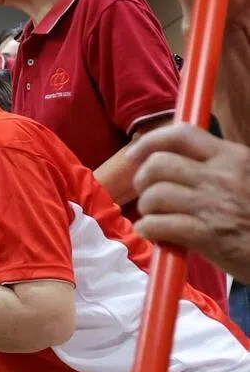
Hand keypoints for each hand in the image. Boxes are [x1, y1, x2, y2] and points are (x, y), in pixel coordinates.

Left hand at [129, 123, 249, 283]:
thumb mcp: (244, 176)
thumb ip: (212, 165)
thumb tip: (168, 158)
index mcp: (232, 157)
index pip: (182, 135)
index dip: (149, 142)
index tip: (133, 155)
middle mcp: (222, 176)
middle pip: (158, 165)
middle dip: (143, 181)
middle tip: (149, 195)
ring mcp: (213, 205)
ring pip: (154, 195)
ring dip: (146, 208)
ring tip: (156, 216)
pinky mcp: (207, 236)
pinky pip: (158, 225)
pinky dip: (148, 229)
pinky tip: (156, 233)